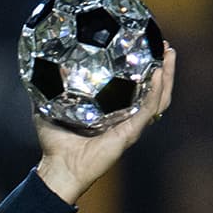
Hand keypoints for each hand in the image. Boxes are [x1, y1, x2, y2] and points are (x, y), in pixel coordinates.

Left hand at [35, 43, 175, 203]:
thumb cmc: (54, 144)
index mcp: (111, 112)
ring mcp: (131, 126)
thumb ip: (48, 89)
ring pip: (159, 98)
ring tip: (169, 53)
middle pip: (154, 90)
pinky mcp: (130, 133)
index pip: (134, 87)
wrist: (58, 167)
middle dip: (163, 67)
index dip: (142, 68)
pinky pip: (149, 109)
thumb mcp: (49, 108)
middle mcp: (126, 118)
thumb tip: (43, 66)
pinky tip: (158, 73)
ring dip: (167, 75)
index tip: (144, 46)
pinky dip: (156, 91)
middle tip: (164, 45)